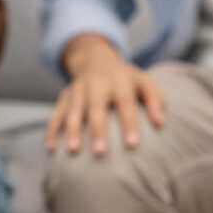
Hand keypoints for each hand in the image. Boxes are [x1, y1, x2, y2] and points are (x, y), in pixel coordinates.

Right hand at [44, 34, 165, 155]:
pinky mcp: (64, 95)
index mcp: (119, 79)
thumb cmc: (127, 80)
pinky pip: (56, 113)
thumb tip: (161, 123)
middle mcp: (96, 83)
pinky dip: (52, 130)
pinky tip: (51, 149)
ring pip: (73, 110)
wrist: (95, 59)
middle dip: (97, 129)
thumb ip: (155, 100)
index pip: (125, 101)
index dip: (129, 122)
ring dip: (72, 130)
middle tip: (101, 152)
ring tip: (73, 151)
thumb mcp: (144, 81)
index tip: (133, 145)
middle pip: (95, 106)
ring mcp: (77, 89)